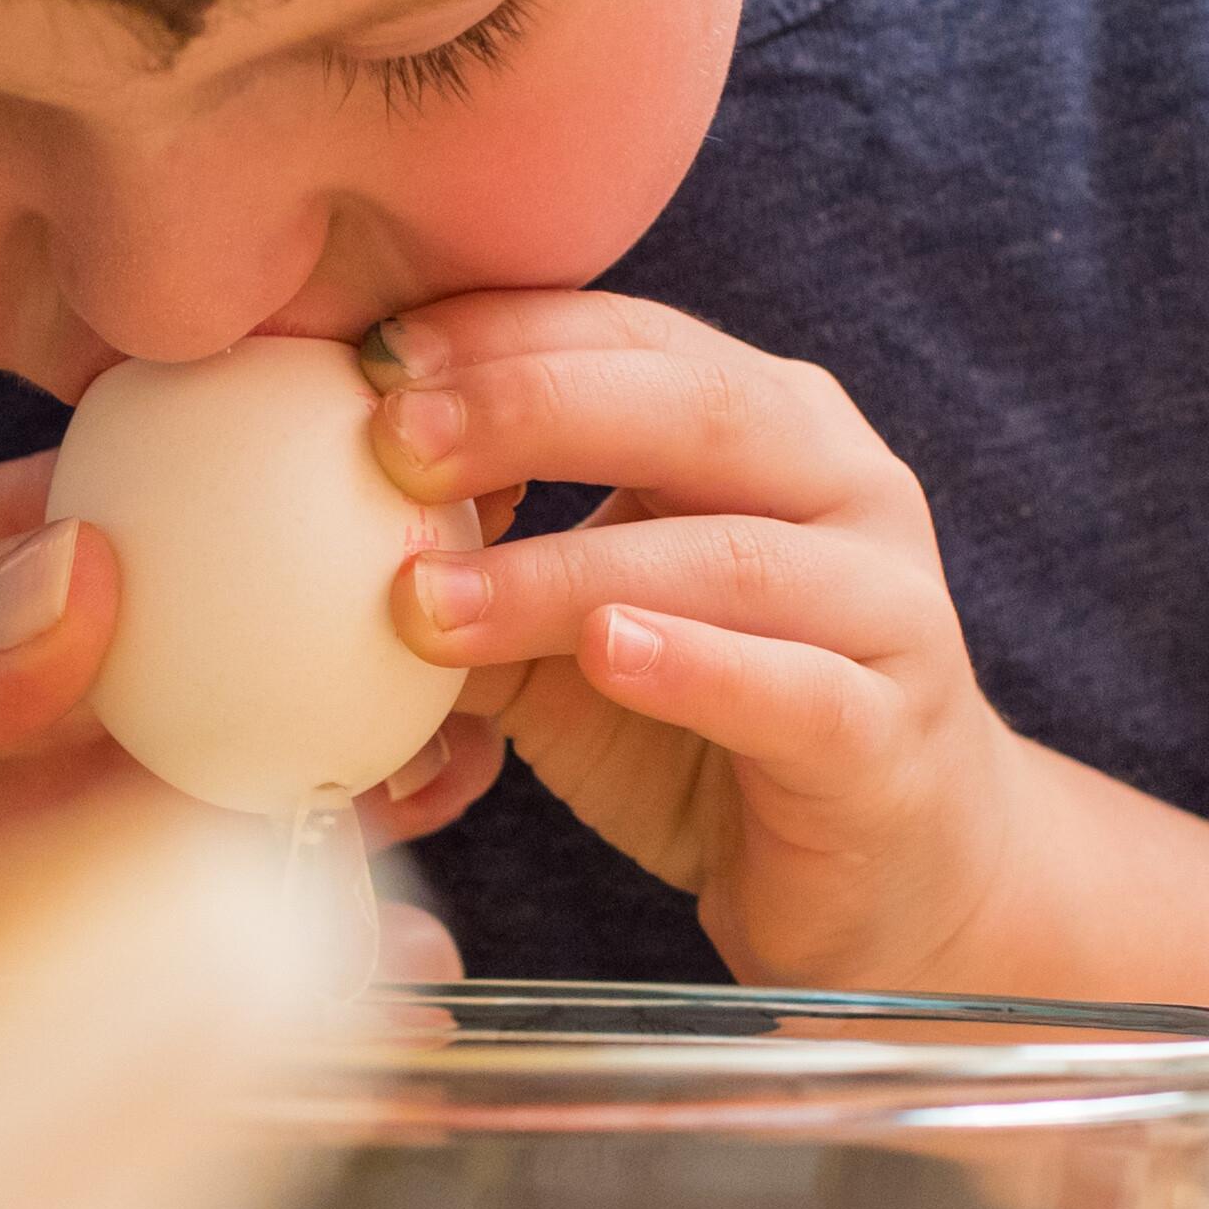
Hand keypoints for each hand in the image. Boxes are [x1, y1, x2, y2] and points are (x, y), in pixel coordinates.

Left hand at [0, 454, 492, 988]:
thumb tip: (78, 579)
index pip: (117, 503)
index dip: (247, 485)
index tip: (360, 480)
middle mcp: (10, 709)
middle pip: (216, 651)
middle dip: (340, 640)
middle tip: (450, 640)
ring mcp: (43, 858)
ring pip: (239, 804)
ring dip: (353, 793)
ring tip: (449, 777)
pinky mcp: (56, 1006)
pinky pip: (208, 969)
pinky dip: (307, 971)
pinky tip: (380, 980)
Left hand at [362, 294, 1031, 992]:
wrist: (888, 872)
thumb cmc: (718, 723)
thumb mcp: (574, 637)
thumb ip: (482, 574)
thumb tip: (320, 541)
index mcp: (768, 424)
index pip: (635, 338)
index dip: (505, 336)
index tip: (373, 357)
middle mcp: (844, 486)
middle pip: (691, 409)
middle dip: (530, 412)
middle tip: (394, 446)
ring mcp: (884, 607)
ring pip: (730, 557)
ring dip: (566, 571)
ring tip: (434, 601)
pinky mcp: (887, 734)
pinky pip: (794, 688)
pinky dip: (696, 666)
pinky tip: (605, 657)